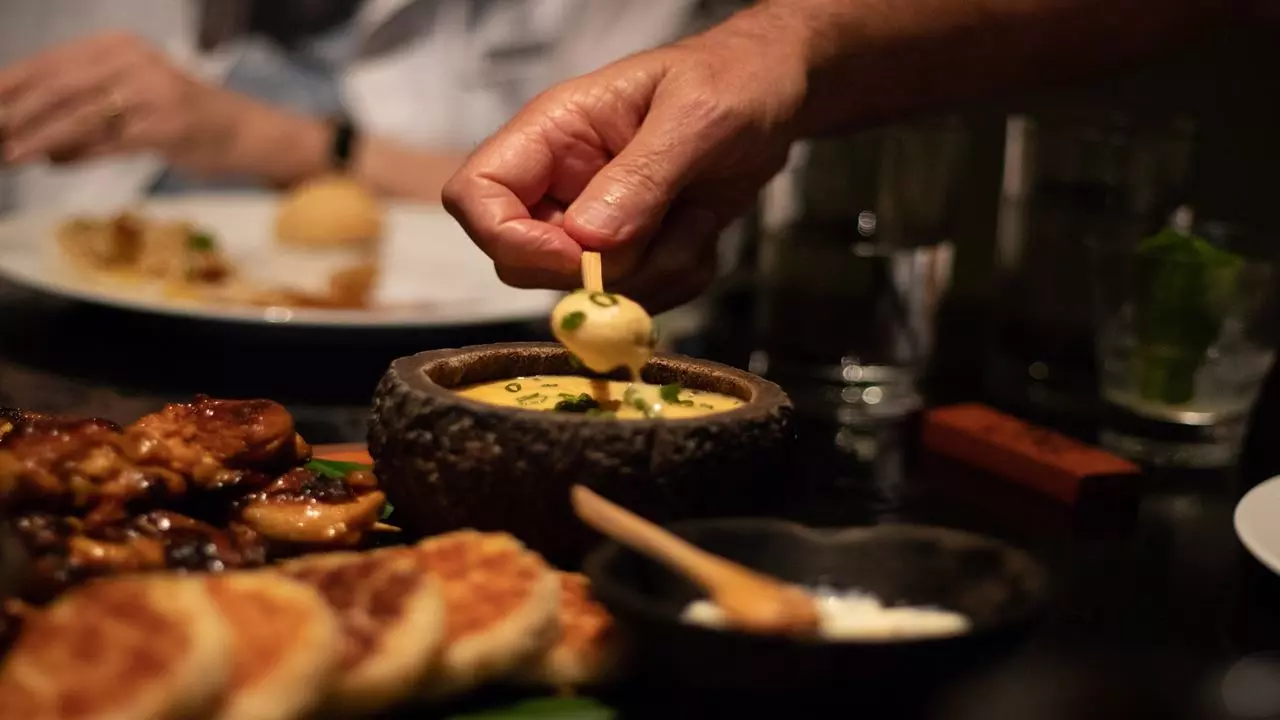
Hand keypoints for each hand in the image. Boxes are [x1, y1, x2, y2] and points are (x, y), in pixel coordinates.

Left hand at [0, 32, 240, 170]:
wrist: (242, 130)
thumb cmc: (179, 114)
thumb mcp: (127, 94)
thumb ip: (80, 103)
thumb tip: (18, 124)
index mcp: (117, 46)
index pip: (49, 63)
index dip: (10, 84)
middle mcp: (133, 61)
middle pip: (58, 87)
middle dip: (16, 114)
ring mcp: (152, 93)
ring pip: (80, 116)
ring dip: (39, 138)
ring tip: (10, 155)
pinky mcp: (166, 127)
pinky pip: (110, 142)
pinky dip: (79, 155)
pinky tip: (55, 165)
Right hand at [443, 14, 806, 310]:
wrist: (775, 96)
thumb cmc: (732, 82)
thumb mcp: (695, 118)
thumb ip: (641, 176)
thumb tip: (588, 240)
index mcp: (551, 132)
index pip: (475, 196)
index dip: (509, 239)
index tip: (578, 254)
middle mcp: (559, 182)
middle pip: (521, 262)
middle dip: (598, 268)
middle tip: (660, 231)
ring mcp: (592, 221)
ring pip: (587, 291)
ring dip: (655, 270)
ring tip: (697, 216)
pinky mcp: (630, 251)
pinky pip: (636, 298)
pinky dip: (678, 277)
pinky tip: (703, 229)